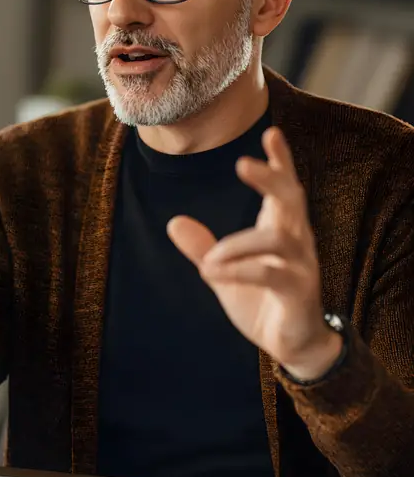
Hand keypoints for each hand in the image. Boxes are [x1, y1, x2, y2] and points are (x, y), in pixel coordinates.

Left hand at [167, 127, 341, 380]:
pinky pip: (270, 273)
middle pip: (292, 197)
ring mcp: (302, 265)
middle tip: (242, 162)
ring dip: (237, 244)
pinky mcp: (300, 292)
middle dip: (271, 176)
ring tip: (208, 261)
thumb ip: (203, 248)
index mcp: (281, 227)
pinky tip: (211, 274)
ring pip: (278, 238)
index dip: (281, 160)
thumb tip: (174, 222)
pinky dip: (238, 271)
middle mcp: (297, 239)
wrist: (290, 345)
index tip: (272, 131)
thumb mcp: (225, 272)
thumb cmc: (261, 300)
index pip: (286, 186)